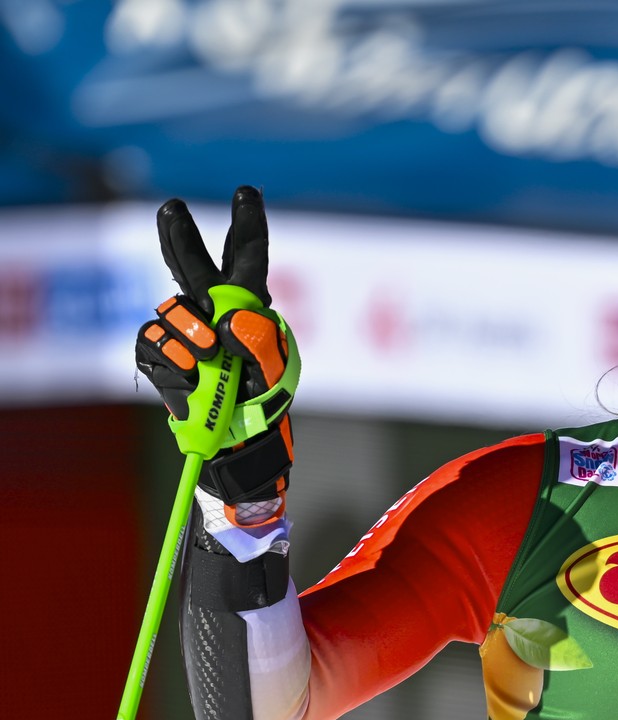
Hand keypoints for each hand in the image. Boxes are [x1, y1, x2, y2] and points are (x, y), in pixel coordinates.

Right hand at [135, 186, 299, 523]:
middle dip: (180, 237)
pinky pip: (154, 345)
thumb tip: (230, 320)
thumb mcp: (276, 373)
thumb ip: (260, 345)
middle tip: (172, 208)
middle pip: (192, 265)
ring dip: (191, 340)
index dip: (247, 225)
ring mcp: (182, 330)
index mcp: (248, 307)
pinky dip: (174, 367)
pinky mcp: (158, 353)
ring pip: (173, 312)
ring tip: (210, 365)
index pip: (247, 259)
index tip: (248, 192)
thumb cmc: (263, 402)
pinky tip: (190, 382)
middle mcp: (212, 310)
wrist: (235, 441)